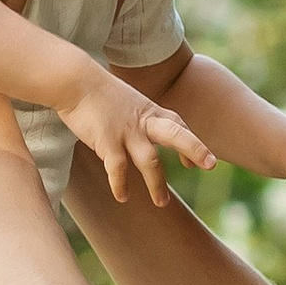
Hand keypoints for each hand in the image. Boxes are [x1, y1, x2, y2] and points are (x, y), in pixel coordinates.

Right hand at [59, 63, 217, 206]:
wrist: (75, 81)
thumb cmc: (99, 93)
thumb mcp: (129, 102)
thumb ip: (141, 118)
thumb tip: (147, 133)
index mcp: (150, 112)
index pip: (179, 126)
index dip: (193, 144)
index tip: (203, 163)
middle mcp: (143, 122)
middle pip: (176, 135)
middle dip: (195, 149)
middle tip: (211, 165)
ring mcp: (126, 133)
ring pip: (150, 161)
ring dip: (157, 184)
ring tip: (162, 204)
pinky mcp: (107, 142)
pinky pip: (118, 169)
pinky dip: (121, 185)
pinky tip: (122, 197)